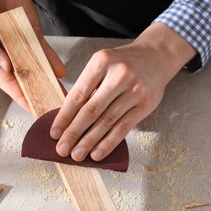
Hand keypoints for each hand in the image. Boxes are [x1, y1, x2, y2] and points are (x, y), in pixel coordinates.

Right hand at [0, 0, 65, 110]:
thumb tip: (6, 67)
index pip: (6, 82)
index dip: (19, 96)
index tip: (32, 108)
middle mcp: (6, 58)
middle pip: (24, 79)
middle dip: (37, 93)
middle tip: (50, 105)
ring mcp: (21, 48)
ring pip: (36, 68)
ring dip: (48, 81)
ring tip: (60, 93)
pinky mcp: (32, 37)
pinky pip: (43, 51)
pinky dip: (52, 61)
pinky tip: (59, 71)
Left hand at [50, 23, 196, 161]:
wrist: (156, 55)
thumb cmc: (123, 63)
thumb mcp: (102, 64)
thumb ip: (87, 87)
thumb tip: (67, 118)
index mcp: (101, 62)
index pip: (78, 95)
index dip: (64, 116)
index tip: (55, 132)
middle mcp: (119, 75)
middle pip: (91, 110)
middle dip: (74, 132)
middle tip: (62, 149)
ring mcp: (135, 90)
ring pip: (107, 121)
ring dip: (89, 141)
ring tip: (77, 155)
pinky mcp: (146, 104)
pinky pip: (124, 127)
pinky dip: (109, 142)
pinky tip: (97, 153)